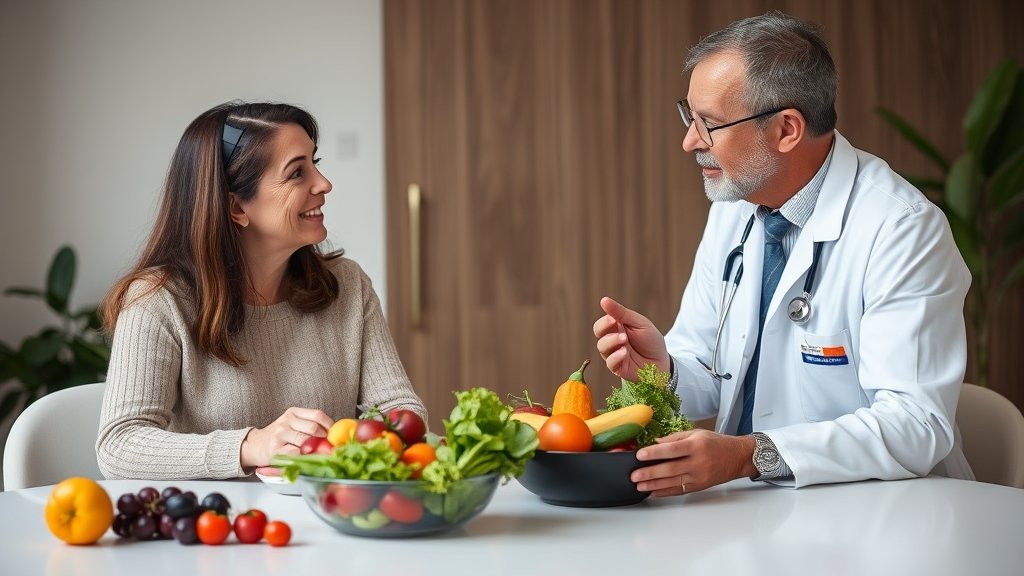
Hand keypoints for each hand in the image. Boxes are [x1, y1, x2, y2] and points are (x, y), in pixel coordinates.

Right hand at [240, 407, 334, 467]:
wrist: (255, 445)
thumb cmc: (279, 436)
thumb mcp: (292, 424)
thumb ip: (309, 425)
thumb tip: (333, 434)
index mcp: (293, 412)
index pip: (317, 415)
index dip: (330, 425)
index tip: (335, 434)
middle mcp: (286, 421)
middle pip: (313, 428)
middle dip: (324, 439)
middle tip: (327, 446)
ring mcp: (280, 435)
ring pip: (305, 441)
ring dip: (314, 449)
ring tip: (317, 452)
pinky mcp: (275, 450)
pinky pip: (295, 453)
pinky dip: (303, 457)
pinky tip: (303, 457)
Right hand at [593, 296, 670, 380]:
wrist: (662, 361)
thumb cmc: (651, 341)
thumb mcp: (639, 323)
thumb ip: (621, 313)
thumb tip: (604, 300)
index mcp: (616, 328)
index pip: (602, 323)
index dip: (604, 321)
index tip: (612, 319)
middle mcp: (612, 341)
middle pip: (598, 333)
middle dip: (605, 328)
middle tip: (616, 325)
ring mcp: (613, 354)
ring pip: (602, 347)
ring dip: (612, 341)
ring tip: (624, 340)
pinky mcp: (618, 368)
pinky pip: (610, 363)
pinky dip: (615, 357)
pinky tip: (624, 352)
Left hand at [630, 429, 756, 494]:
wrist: (738, 457)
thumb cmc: (716, 443)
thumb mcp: (696, 433)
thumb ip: (675, 438)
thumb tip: (656, 443)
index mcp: (696, 446)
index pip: (671, 450)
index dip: (654, 453)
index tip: (639, 455)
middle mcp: (698, 462)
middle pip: (670, 469)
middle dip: (649, 473)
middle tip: (634, 476)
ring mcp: (699, 476)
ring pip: (673, 482)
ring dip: (654, 485)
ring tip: (640, 486)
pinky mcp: (699, 486)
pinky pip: (680, 490)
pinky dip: (666, 492)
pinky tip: (654, 492)